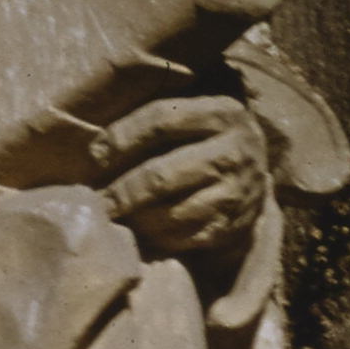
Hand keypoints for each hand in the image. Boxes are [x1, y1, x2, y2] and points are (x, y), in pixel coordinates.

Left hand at [95, 93, 269, 261]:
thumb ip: (156, 115)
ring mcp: (237, 192)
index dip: (122, 136)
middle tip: (99, 199)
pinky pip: (185, 237)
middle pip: (161, 175)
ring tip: (117, 215)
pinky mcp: (233, 225)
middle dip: (122, 190)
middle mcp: (234, 152)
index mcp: (222, 113)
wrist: (254, 174)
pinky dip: (157, 236)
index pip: (162, 119)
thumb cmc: (203, 138)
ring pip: (171, 212)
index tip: (95, 154)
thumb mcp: (193, 112)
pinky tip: (142, 230)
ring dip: (137, 217)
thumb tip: (98, 135)